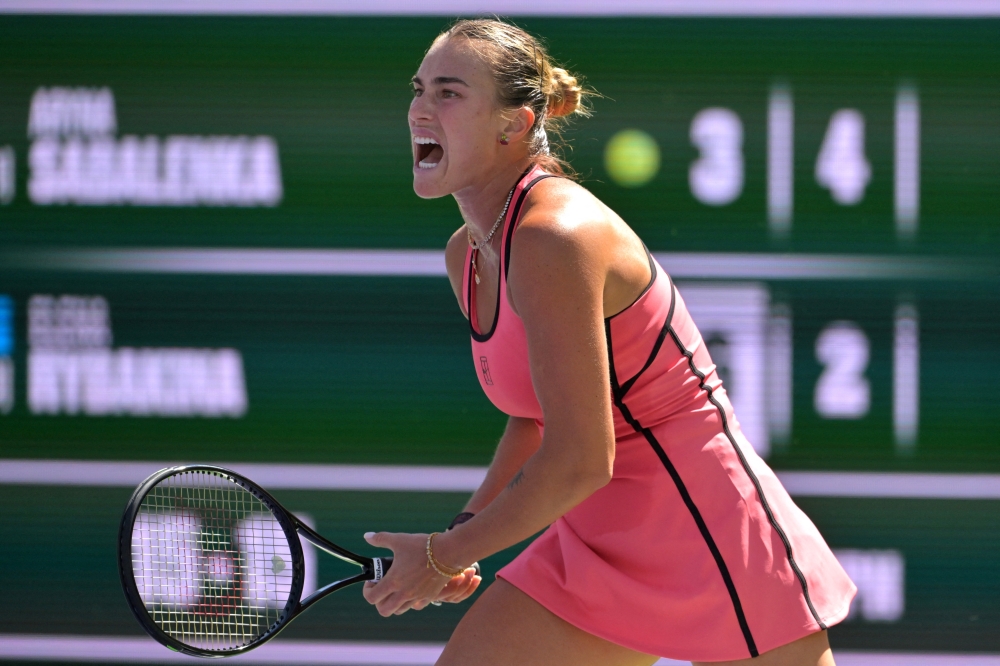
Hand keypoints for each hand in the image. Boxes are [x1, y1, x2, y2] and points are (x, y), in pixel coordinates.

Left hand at [361, 532, 479, 615]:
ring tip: (397, 588)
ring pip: (399, 610)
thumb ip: (380, 539)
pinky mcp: (429, 597)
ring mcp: (417, 597)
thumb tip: (367, 536)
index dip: (368, 590)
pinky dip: (411, 602)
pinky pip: (416, 606)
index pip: (371, 598)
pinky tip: (412, 589)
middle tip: (383, 588)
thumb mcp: (399, 540)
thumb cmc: (422, 546)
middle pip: (384, 610)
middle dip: (379, 601)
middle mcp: (403, 594)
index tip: (373, 580)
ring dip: (394, 602)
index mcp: (393, 582)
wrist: (448, 552)